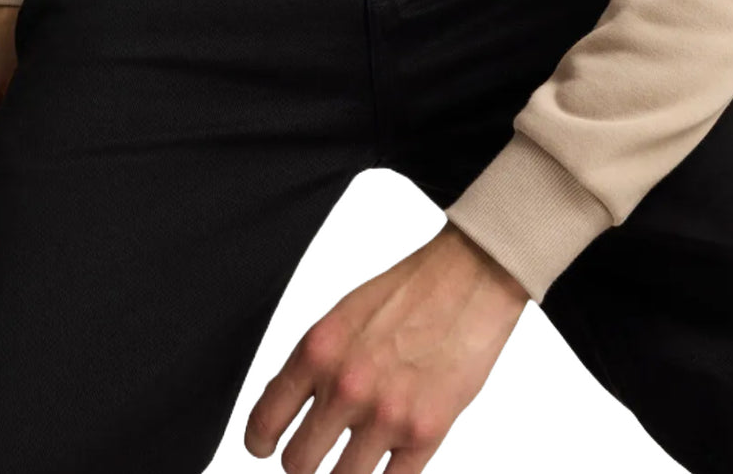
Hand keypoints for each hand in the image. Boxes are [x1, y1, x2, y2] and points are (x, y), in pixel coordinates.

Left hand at [245, 220, 529, 471]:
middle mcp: (345, 385)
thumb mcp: (345, 314)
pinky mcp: (425, 433)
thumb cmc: (412, 290)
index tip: (265, 448)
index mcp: (318, 350)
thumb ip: (317, 362)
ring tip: (352, 463)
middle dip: (302, 464)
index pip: (264, 421)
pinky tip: (386, 466)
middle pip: (297, 465)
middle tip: (314, 457)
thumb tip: (289, 407)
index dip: (260, 442)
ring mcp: (385, 414)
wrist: (472, 276)